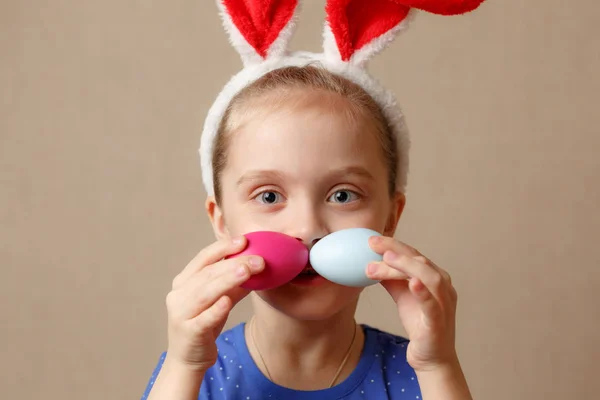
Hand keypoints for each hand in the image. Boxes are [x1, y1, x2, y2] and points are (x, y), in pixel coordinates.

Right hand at [164, 236, 264, 371]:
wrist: (187, 359)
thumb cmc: (204, 324)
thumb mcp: (219, 300)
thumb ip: (234, 284)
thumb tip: (257, 265)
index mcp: (184, 281)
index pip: (203, 258)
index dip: (223, 248)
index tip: (244, 240)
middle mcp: (179, 295)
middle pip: (207, 274)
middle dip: (233, 263)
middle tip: (258, 259)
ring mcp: (181, 314)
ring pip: (205, 293)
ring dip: (226, 280)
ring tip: (246, 271)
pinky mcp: (189, 333)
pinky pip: (203, 319)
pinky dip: (215, 309)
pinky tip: (227, 302)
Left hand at [366, 236, 457, 371]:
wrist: (432, 358)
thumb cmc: (420, 323)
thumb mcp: (402, 295)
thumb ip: (391, 278)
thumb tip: (372, 260)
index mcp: (435, 278)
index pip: (414, 255)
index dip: (394, 245)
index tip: (372, 239)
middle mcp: (443, 287)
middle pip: (421, 261)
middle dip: (396, 250)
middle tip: (373, 243)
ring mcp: (443, 304)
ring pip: (430, 277)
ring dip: (407, 265)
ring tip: (387, 257)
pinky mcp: (438, 323)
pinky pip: (433, 304)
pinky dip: (423, 292)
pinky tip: (411, 283)